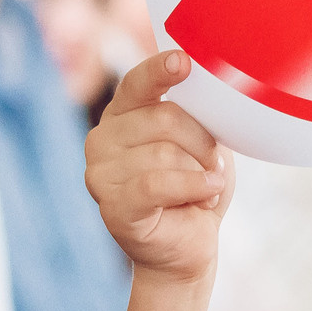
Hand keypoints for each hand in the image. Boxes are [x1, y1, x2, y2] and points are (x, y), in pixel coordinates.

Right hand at [84, 49, 230, 283]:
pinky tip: (206, 196)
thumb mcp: (203, 144)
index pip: (138, 83)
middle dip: (202, 143)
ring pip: (166, 153)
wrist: (189, 249)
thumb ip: (196, 115)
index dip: (160, 71)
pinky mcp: (111, 205)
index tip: (183, 62)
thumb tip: (208, 89)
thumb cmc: (196, 191)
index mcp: (123, 115)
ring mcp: (100, 173)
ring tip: (203, 190)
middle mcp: (102, 138)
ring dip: (200, 173)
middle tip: (211, 167)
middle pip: (164, 117)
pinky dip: (193, 188)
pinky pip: (158, 183)